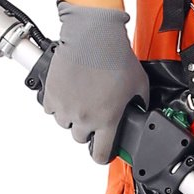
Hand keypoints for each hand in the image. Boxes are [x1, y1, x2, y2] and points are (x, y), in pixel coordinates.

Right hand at [41, 1, 148, 162]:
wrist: (93, 38)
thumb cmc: (115, 58)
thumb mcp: (139, 84)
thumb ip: (141, 102)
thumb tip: (142, 108)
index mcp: (107, 119)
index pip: (101, 153)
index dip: (103, 155)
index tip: (103, 153)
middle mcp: (84, 117)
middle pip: (80, 138)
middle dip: (87, 130)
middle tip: (93, 114)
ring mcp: (65, 107)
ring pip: (64, 123)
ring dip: (72, 116)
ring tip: (82, 100)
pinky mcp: (51, 94)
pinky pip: (51, 109)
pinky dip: (58, 104)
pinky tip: (69, 92)